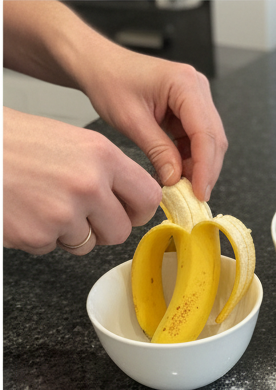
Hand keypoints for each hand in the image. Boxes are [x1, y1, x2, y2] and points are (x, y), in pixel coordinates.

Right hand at [3, 108, 161, 254]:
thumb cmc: (9, 141)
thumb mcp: (66, 141)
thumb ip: (102, 170)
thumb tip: (130, 198)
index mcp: (100, 154)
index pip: (148, 197)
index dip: (136, 209)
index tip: (126, 210)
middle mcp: (88, 183)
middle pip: (120, 231)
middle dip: (100, 227)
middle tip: (73, 209)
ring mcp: (64, 212)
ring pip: (87, 244)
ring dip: (66, 232)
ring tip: (38, 201)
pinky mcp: (38, 234)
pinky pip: (52, 248)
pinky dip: (37, 235)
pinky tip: (21, 209)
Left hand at [77, 47, 227, 201]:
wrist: (97, 64)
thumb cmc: (108, 79)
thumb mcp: (130, 119)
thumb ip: (158, 150)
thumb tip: (176, 179)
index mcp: (184, 84)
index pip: (205, 133)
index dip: (205, 167)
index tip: (199, 193)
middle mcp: (197, 88)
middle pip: (213, 139)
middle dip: (205, 170)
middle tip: (194, 196)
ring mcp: (196, 98)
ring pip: (209, 142)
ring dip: (199, 167)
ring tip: (183, 186)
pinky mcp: (190, 109)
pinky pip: (198, 140)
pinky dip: (190, 159)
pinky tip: (179, 172)